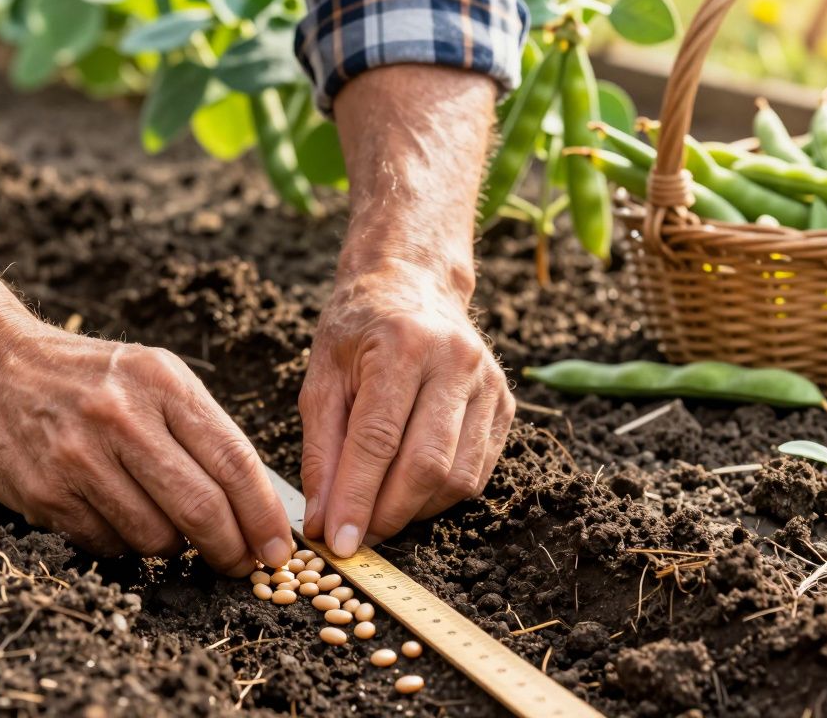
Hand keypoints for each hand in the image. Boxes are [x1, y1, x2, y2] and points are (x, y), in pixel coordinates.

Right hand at [0, 320, 294, 574]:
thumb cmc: (89, 377)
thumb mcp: (153, 375)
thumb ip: (203, 430)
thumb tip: (255, 505)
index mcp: (161, 382)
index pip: (233, 460)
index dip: (262, 514)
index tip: (277, 547)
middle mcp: (121, 418)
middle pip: (200, 508)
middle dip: (230, 549)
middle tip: (240, 564)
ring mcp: (79, 458)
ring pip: (154, 537)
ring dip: (172, 548)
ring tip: (166, 526)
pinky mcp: (46, 493)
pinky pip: (108, 545)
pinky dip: (124, 544)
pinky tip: (116, 516)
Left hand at [299, 262, 513, 556]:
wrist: (412, 285)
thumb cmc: (358, 331)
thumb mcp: (321, 378)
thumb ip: (321, 451)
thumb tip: (324, 520)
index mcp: (403, 345)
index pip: (379, 440)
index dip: (357, 498)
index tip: (339, 542)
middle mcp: (455, 361)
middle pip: (426, 464)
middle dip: (387, 514)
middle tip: (356, 538)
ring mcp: (488, 383)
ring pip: (457, 477)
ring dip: (414, 511)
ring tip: (378, 514)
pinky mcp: (505, 405)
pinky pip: (477, 472)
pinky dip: (440, 497)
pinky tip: (410, 494)